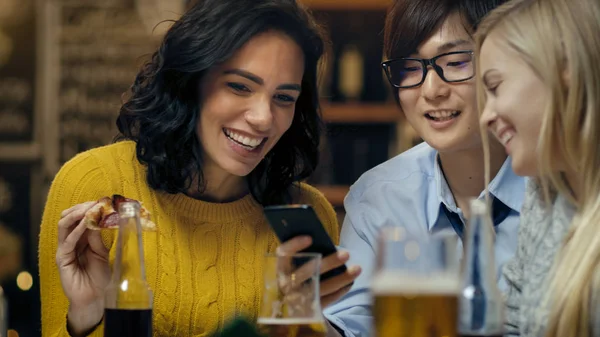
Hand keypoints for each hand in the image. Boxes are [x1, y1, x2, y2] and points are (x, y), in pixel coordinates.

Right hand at [56, 201, 109, 335]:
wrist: (95, 297)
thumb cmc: (100, 276)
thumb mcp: (102, 252)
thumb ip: (98, 237)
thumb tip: (99, 218)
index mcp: (81, 238)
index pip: (80, 217)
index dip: (90, 208)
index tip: (103, 201)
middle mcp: (71, 241)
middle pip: (69, 217)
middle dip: (82, 208)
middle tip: (96, 203)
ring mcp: (65, 249)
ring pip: (64, 225)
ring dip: (78, 214)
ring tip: (90, 209)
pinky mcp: (62, 259)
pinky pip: (68, 241)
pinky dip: (77, 230)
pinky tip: (87, 224)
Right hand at [277, 236, 360, 308]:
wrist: (287, 307)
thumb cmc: (293, 275)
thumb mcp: (291, 266)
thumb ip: (301, 254)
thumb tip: (322, 240)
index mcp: (278, 269)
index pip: (283, 255)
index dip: (295, 245)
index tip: (310, 238)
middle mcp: (286, 285)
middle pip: (308, 272)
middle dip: (329, 262)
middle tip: (346, 254)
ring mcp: (298, 300)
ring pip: (322, 287)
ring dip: (342, 278)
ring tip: (357, 268)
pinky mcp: (309, 311)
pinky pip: (328, 300)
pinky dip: (340, 291)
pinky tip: (350, 282)